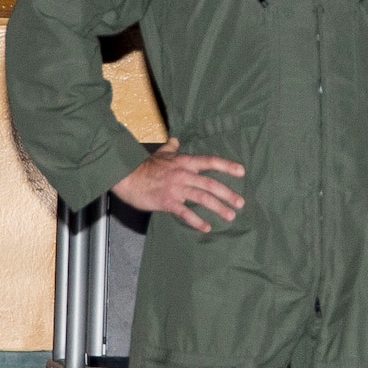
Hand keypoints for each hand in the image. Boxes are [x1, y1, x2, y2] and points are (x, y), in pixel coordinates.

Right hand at [110, 138, 245, 233]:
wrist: (126, 176)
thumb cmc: (143, 165)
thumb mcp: (160, 153)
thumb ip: (171, 147)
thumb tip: (176, 140)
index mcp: (184, 161)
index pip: (209, 162)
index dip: (226, 166)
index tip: (241, 171)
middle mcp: (183, 174)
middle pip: (211, 183)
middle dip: (227, 193)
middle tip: (240, 202)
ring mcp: (176, 188)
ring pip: (202, 198)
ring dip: (218, 207)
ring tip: (230, 215)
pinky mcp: (167, 202)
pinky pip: (185, 213)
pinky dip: (197, 221)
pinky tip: (206, 227)